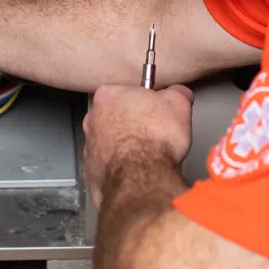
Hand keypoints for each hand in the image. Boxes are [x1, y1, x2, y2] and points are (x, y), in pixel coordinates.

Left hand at [83, 84, 194, 207]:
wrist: (141, 176)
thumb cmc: (154, 138)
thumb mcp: (178, 104)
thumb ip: (176, 93)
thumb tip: (178, 94)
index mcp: (108, 96)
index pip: (126, 92)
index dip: (145, 103)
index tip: (156, 111)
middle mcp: (92, 119)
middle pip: (115, 116)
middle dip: (132, 123)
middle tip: (153, 133)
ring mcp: (89, 146)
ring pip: (109, 142)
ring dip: (124, 146)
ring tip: (146, 154)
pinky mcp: (91, 170)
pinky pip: (108, 165)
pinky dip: (120, 167)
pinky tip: (136, 170)